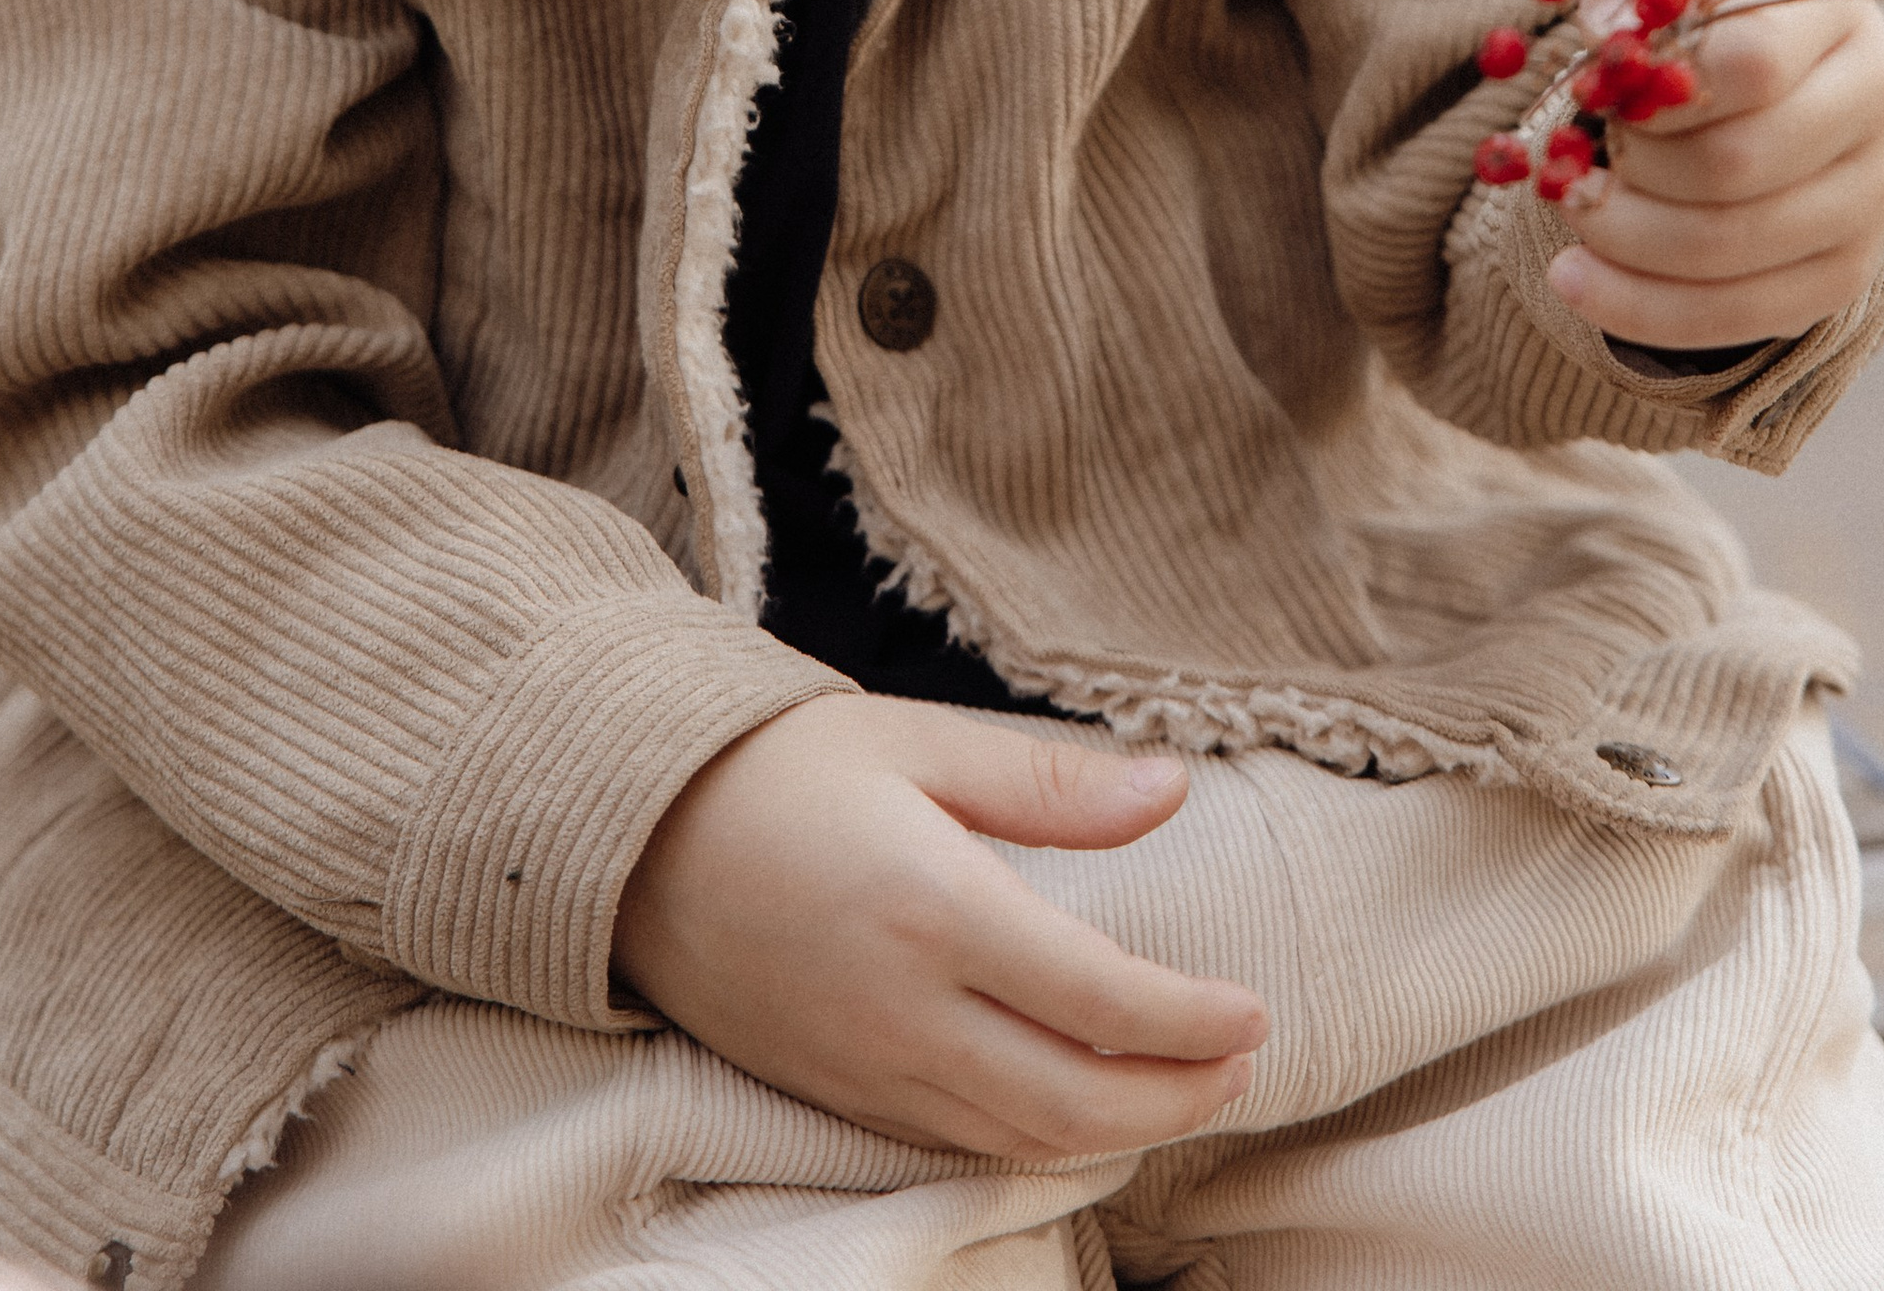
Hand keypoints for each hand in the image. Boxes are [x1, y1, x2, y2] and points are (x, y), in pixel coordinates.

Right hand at [612, 692, 1267, 1157]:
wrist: (630, 833)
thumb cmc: (780, 766)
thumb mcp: (918, 741)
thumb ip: (1049, 781)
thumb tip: (1170, 791)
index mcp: (932, 907)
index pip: (1098, 1000)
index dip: (1191, 1021)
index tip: (1253, 1010)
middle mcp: (902, 1009)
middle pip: (1071, 1099)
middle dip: (1174, 1097)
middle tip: (1243, 1067)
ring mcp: (863, 1066)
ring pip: (1017, 1138)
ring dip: (1116, 1130)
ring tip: (1184, 1092)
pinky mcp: (832, 1093)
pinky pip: (954, 1143)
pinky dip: (1035, 1142)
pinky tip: (1078, 1111)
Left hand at [1544, 0, 1883, 351]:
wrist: (1754, 79)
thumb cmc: (1697, 7)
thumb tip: (1611, 32)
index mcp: (1834, 4)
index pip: (1749, 63)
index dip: (1658, 90)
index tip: (1603, 91)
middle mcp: (1877, 97)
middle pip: (1738, 164)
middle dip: (1633, 169)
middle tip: (1577, 160)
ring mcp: (1872, 193)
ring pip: (1732, 245)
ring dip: (1625, 237)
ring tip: (1574, 207)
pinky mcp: (1844, 271)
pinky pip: (1738, 315)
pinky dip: (1640, 306)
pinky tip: (1574, 279)